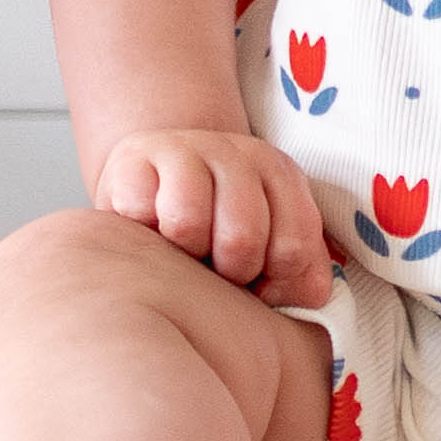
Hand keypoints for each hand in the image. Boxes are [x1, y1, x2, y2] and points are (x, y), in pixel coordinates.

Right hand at [92, 126, 331, 310]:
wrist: (155, 187)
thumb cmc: (220, 232)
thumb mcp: (274, 252)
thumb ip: (304, 275)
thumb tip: (307, 293)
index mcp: (281, 172)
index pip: (293, 249)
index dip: (272, 280)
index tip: (258, 274)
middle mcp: (238, 151)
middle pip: (241, 239)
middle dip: (228, 271)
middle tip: (215, 262)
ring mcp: (185, 147)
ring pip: (187, 224)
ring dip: (182, 253)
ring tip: (183, 246)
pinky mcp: (133, 158)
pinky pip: (139, 210)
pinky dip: (141, 232)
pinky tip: (149, 226)